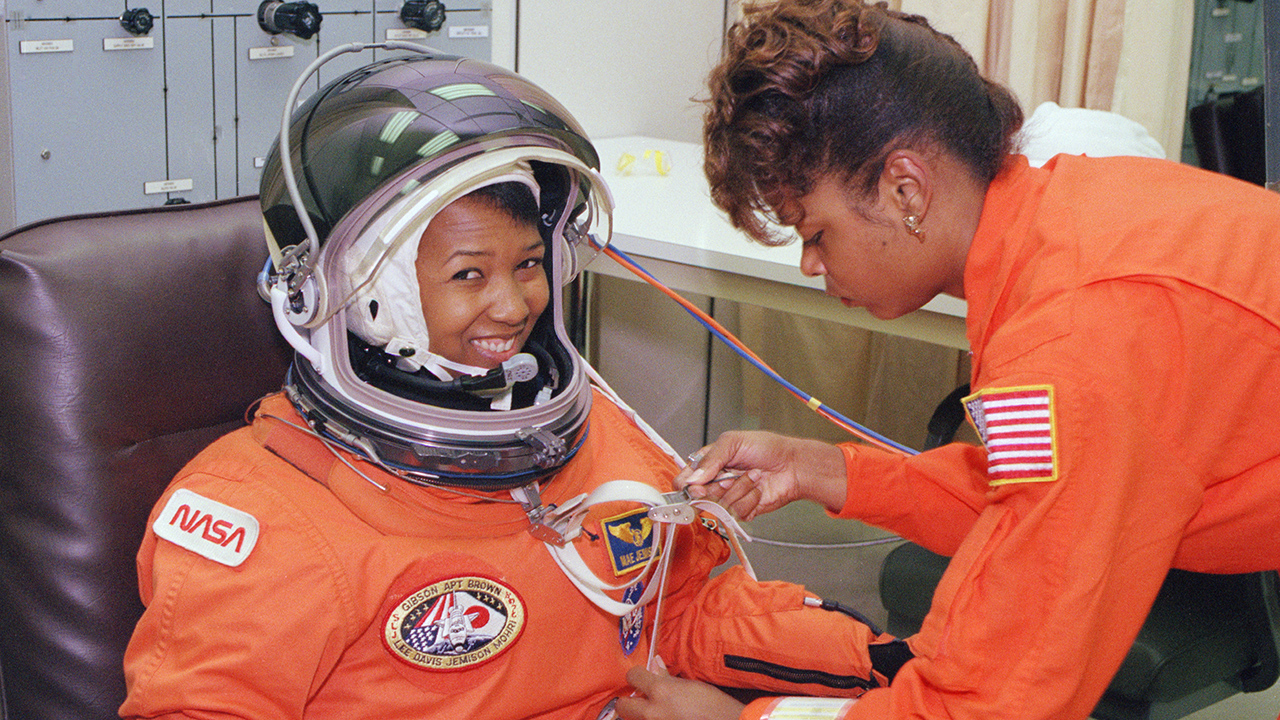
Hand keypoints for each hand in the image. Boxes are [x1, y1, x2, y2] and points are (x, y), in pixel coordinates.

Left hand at [615, 665, 744, 719]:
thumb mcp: (691, 685)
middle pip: (622, 706)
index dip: (637, 675)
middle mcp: (652, 712)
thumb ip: (667, 677)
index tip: (641, 677)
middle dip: (627, 701)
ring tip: (655, 710)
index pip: (633, 676)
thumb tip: (655, 665)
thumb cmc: (714, 705)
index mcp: (661, 691)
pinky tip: (665, 717)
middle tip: (638, 699)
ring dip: (639, 715)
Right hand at [675, 431, 846, 519]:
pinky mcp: (742, 511)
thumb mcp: (733, 442)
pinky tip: (758, 489)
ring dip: (739, 490)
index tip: (696, 486)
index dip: (687, 486)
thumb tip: (692, 479)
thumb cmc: (767, 448)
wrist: (792, 465)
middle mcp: (716, 483)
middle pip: (698, 498)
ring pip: (719, 506)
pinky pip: (736, 513)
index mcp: (709, 464)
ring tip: (752, 476)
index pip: (685, 481)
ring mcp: (729, 498)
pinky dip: (749, 500)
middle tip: (726, 479)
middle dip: (715, 489)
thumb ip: (710, 459)